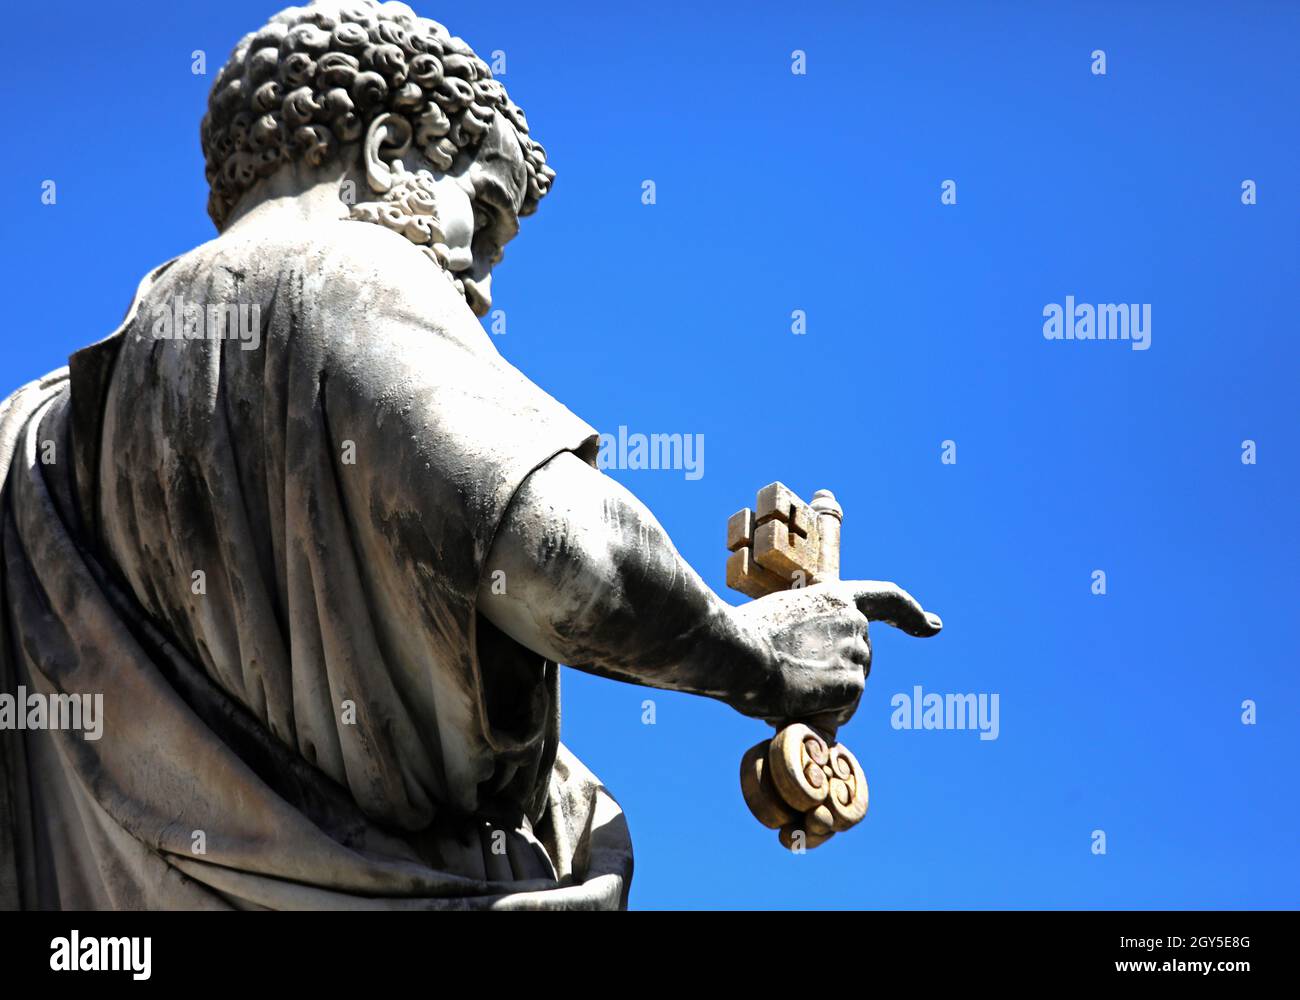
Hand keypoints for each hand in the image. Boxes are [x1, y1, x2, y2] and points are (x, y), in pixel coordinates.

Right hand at [731, 581, 941, 731]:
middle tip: (790, 682)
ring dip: (822, 698)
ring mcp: (858, 652)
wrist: (737, 652)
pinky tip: (794, 702)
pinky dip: (821, 715)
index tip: (933, 626)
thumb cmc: (739, 637)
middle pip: (859, 661)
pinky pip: (842, 712)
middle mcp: (855, 621)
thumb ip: (804, 637)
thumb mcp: (778, 621)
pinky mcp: (854, 683)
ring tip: (783, 687)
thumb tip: (802, 674)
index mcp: (835, 598)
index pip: (887, 599)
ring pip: (849, 689)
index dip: (911, 614)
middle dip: (834, 679)